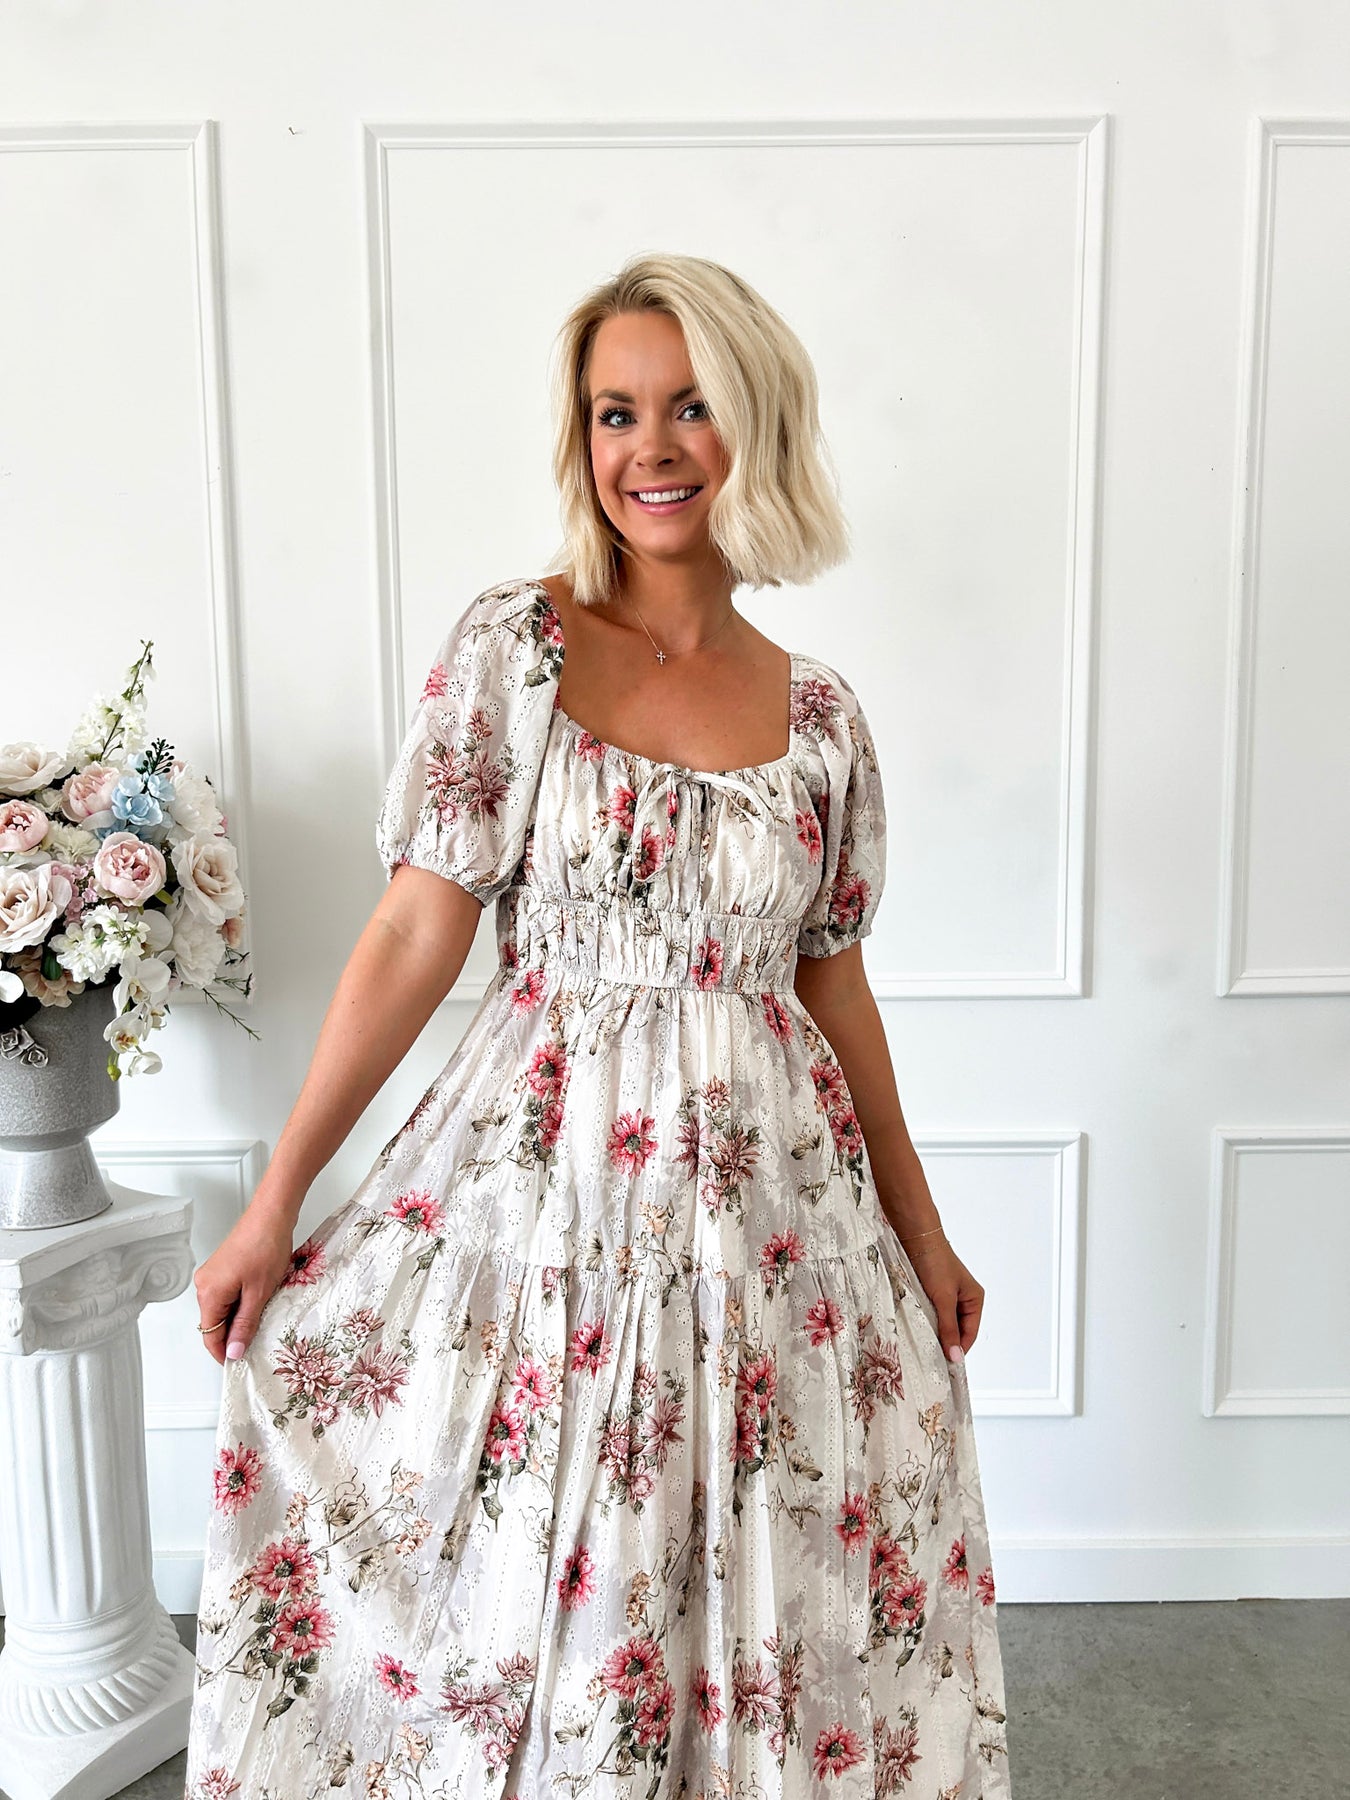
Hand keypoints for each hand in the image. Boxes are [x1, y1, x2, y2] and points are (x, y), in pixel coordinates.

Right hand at [193, 1209, 295, 1365]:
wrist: (272, 1215)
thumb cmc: (265, 1246)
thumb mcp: (259, 1294)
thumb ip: (245, 1325)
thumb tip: (234, 1351)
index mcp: (209, 1293)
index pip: (210, 1336)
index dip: (223, 1353)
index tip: (238, 1365)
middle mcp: (205, 1284)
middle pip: (215, 1323)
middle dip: (234, 1335)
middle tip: (257, 1343)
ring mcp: (213, 1275)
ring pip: (223, 1309)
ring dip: (240, 1318)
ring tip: (263, 1317)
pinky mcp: (223, 1268)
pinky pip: (228, 1295)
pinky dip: (242, 1303)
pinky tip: (260, 1301)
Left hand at [903, 1238, 984, 1363]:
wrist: (915, 1236)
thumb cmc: (934, 1262)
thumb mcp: (943, 1299)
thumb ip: (949, 1328)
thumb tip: (955, 1357)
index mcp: (975, 1300)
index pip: (970, 1334)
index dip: (959, 1350)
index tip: (946, 1366)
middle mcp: (963, 1299)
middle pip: (957, 1330)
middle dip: (946, 1342)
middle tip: (931, 1359)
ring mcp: (947, 1296)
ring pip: (943, 1323)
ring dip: (934, 1332)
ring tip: (923, 1345)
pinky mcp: (931, 1292)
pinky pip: (931, 1314)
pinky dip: (925, 1322)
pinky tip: (916, 1329)